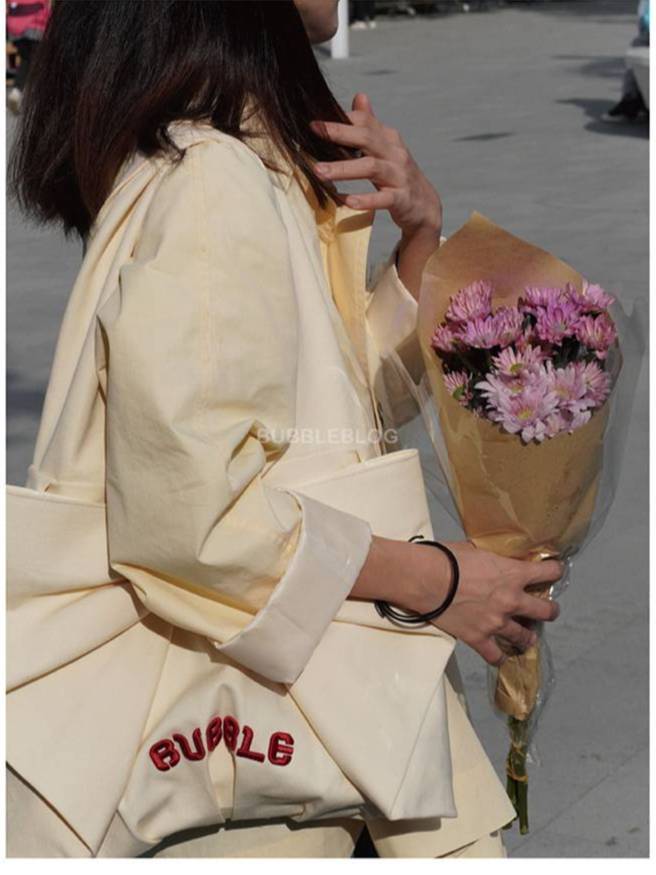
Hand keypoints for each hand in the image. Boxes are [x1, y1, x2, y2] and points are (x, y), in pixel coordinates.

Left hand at [310, 93, 442, 239]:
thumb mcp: (386, 148)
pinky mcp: (402, 199)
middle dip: (339, 134)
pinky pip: (383, 198)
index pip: (364, 122)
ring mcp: (400, 175)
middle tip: (313, 135)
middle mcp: (395, 153)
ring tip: (319, 172)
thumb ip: (371, 125)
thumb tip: (359, 95)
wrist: (424, 206)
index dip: (340, 120)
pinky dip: (365, 200)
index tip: (314, 123)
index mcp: (388, 138)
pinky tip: (347, 201)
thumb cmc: (398, 175)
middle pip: (366, 138)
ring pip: (371, 167)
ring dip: (343, 169)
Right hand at [424, 542, 562, 666]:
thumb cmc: (447, 559)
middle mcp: (511, 600)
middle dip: (550, 610)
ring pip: (524, 637)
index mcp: (513, 574)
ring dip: (528, 636)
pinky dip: (499, 658)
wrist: (426, 579)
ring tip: (528, 637)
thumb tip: (493, 556)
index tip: (555, 572)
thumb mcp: (475, 549)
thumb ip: (491, 556)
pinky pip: (495, 655)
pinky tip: (501, 657)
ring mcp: (496, 622)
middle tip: (549, 610)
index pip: (548, 572)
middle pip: (546, 611)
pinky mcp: (479, 638)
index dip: (555, 571)